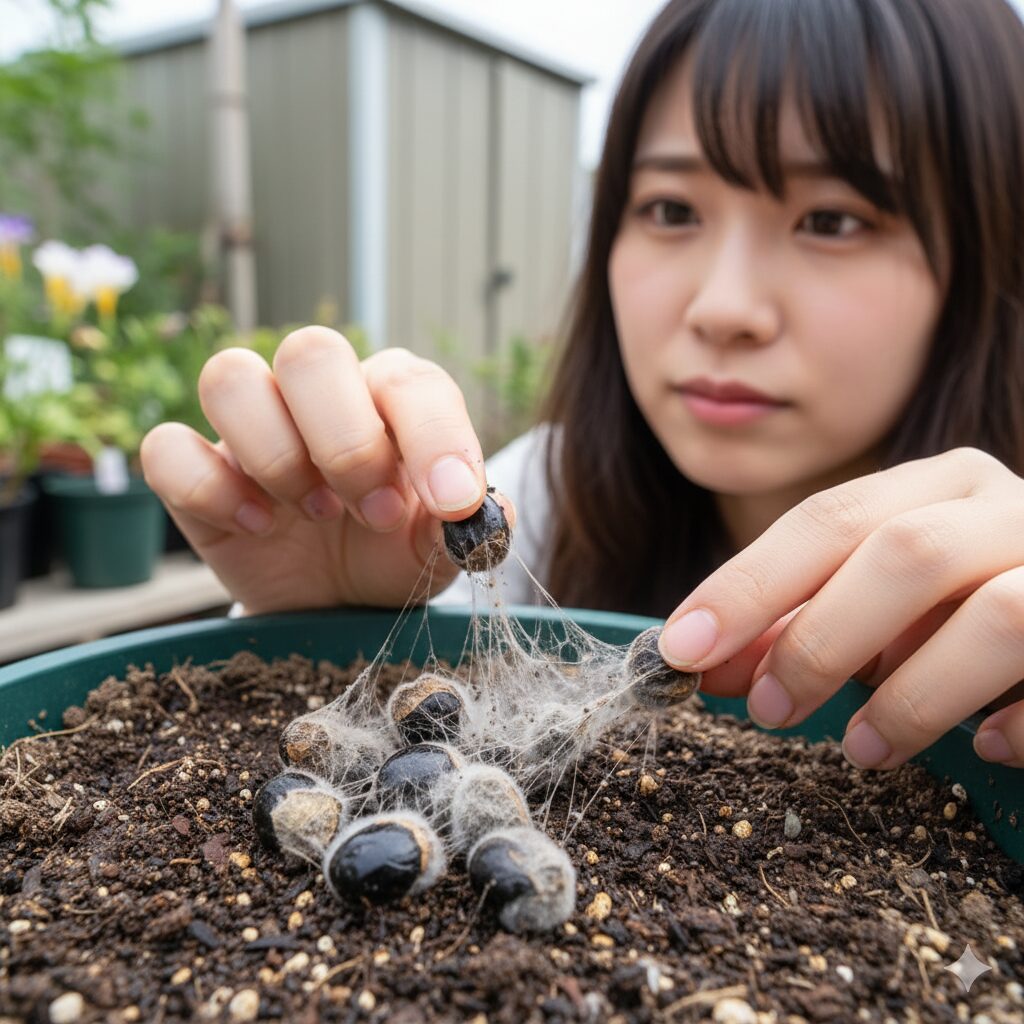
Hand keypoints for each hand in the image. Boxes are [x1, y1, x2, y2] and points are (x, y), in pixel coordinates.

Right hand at [141, 326, 499, 613]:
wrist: (334, 602)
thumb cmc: (393, 555)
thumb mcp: (440, 550)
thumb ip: (470, 525)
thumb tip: (479, 506)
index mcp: (391, 400)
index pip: (410, 380)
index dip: (433, 436)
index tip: (450, 502)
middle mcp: (320, 396)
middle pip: (311, 351)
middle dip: (346, 441)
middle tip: (372, 512)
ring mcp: (252, 427)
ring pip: (229, 375)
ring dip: (277, 454)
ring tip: (316, 513)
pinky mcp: (198, 469)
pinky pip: (168, 447)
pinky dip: (209, 489)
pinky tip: (257, 525)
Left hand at [657, 448, 1023, 769]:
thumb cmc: (967, 597)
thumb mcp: (878, 598)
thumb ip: (798, 621)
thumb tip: (705, 662)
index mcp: (939, 483)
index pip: (826, 519)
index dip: (747, 584)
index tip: (683, 649)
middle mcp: (1006, 506)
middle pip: (901, 554)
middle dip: (820, 638)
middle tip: (768, 710)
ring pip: (994, 615)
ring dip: (913, 693)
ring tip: (861, 750)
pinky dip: (1020, 720)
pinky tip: (983, 747)